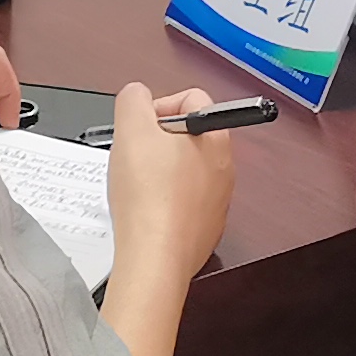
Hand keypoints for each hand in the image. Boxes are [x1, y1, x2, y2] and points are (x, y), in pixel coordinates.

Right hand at [108, 82, 242, 282]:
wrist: (154, 258)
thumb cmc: (148, 196)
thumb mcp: (131, 130)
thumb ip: (133, 100)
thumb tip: (137, 96)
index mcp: (215, 138)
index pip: (191, 98)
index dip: (157, 107)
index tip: (137, 128)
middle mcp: (224, 169)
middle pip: (186, 136)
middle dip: (155, 142)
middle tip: (133, 157)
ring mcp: (216, 202)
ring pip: (183, 171)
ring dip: (157, 173)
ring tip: (135, 187)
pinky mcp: (203, 230)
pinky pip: (181, 204)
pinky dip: (161, 203)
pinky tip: (144, 213)